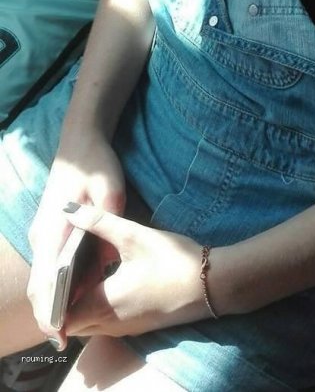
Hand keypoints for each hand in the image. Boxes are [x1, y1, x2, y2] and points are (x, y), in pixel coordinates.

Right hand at [27, 130, 125, 348]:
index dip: (49, 309)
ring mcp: (44, 232)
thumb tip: (105, 260)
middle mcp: (42, 235)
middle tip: (66, 338)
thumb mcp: (110, 192)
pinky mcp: (50, 230)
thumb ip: (106, 227)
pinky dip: (59, 282)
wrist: (81, 141)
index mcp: (53, 229)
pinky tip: (77, 293)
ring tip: (73, 323)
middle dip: (50, 312)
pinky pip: (51, 263)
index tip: (57, 333)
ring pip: (43, 275)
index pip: (45, 279)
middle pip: (40, 283)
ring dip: (55, 298)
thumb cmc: (96, 165)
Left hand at [61, 204, 214, 337]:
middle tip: (66, 270)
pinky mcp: (138, 326)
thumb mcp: (135, 236)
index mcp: (103, 304)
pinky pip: (106, 323)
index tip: (54, 271)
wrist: (213, 285)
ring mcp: (125, 328)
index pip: (61, 313)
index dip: (53, 296)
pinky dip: (99, 308)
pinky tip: (107, 282)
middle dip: (65, 301)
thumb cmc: (173, 261)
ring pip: (90, 323)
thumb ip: (99, 222)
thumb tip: (68, 210)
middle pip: (73, 321)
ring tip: (83, 274)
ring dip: (82, 305)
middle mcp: (110, 324)